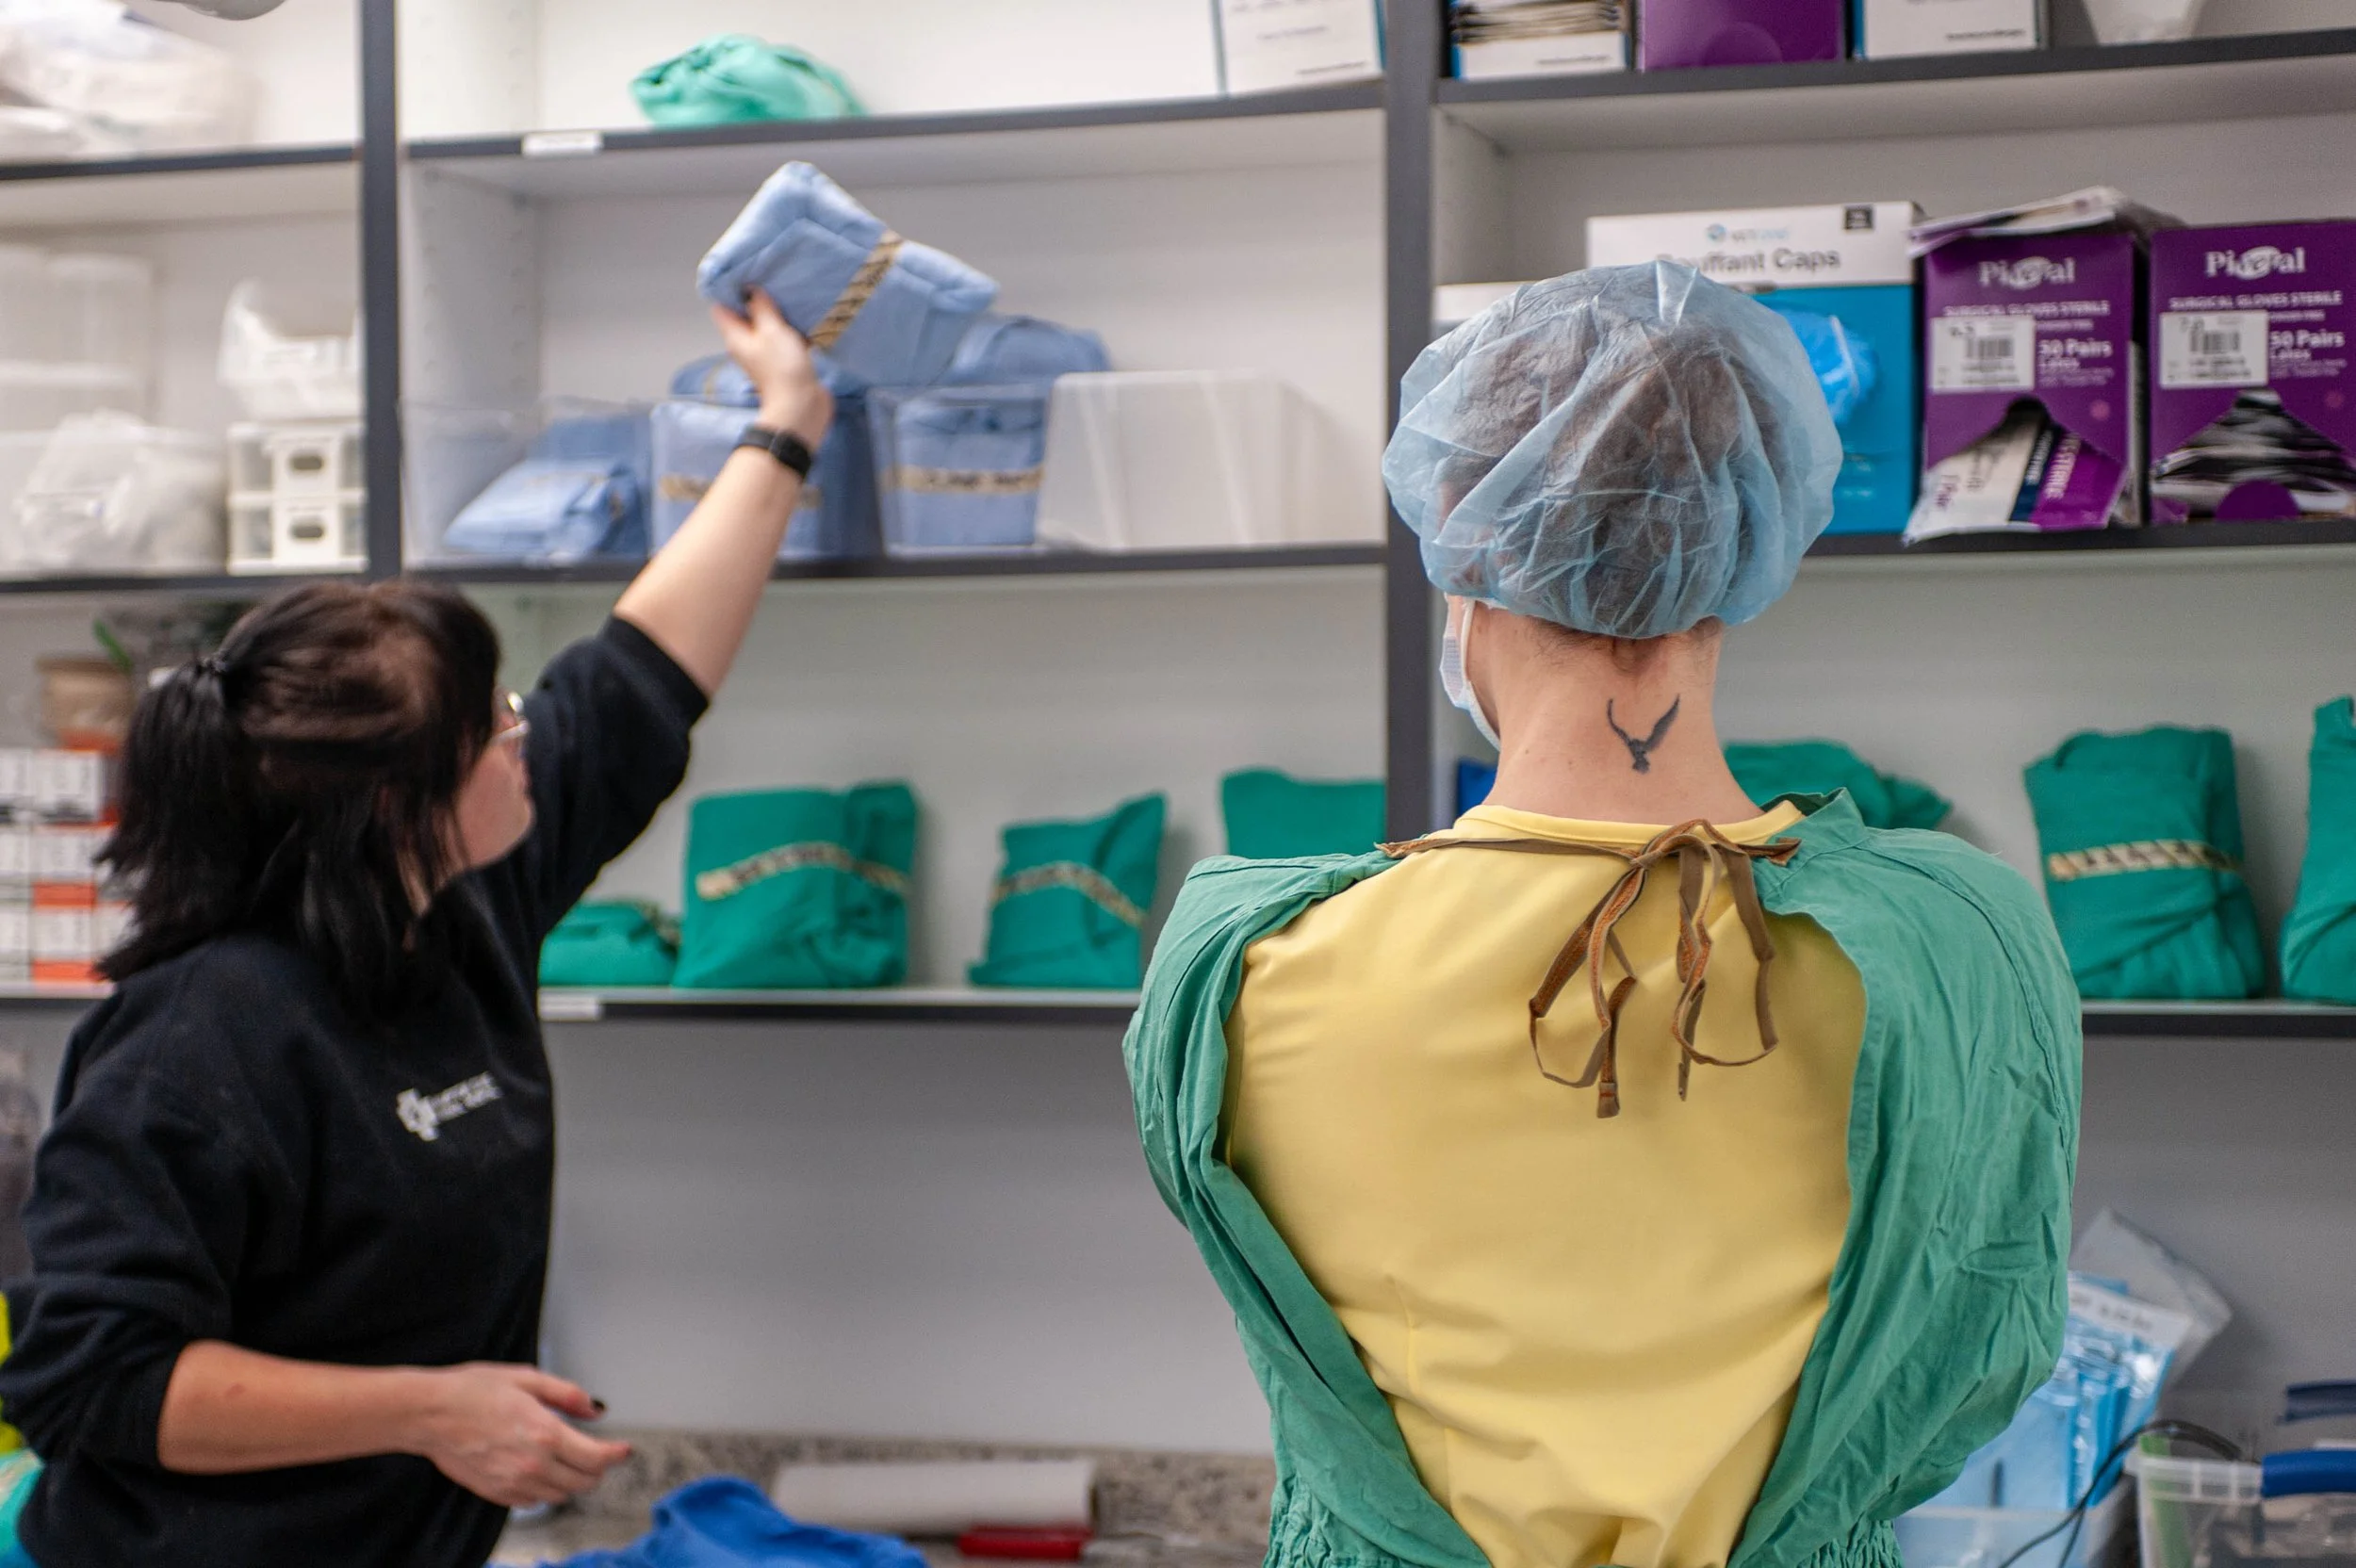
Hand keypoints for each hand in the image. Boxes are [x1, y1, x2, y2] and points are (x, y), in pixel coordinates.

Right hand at [406, 1363, 631, 1509]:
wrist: (430, 1414)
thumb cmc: (473, 1391)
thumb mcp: (528, 1378)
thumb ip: (567, 1395)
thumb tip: (595, 1408)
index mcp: (545, 1434)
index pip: (596, 1458)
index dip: (616, 1455)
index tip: (624, 1450)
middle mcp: (533, 1465)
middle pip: (583, 1483)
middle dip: (596, 1469)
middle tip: (596, 1453)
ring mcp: (513, 1483)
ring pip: (560, 1496)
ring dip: (571, 1481)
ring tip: (567, 1461)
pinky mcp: (496, 1493)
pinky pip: (533, 1502)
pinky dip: (544, 1490)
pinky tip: (538, 1471)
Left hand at [711, 289, 832, 450]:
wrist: (802, 406)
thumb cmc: (782, 367)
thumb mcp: (771, 330)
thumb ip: (761, 307)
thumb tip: (752, 291)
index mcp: (736, 336)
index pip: (722, 307)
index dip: (729, 289)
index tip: (744, 273)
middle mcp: (747, 345)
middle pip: (745, 316)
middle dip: (756, 298)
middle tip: (770, 279)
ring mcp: (765, 355)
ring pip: (766, 327)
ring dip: (776, 313)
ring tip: (787, 293)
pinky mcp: (783, 362)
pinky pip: (783, 339)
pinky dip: (790, 328)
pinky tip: (802, 317)